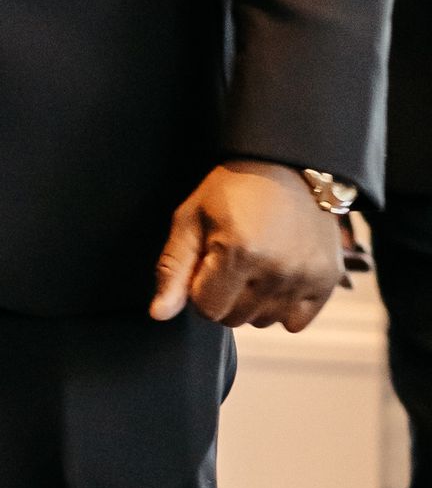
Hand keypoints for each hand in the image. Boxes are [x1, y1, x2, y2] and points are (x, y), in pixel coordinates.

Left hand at [149, 159, 345, 332]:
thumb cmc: (231, 189)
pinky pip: (295, 322)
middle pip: (234, 319)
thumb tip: (159, 314)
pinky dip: (283, 307)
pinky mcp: (328, 280)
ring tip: (254, 265)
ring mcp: (306, 276)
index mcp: (238, 252)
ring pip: (263, 322)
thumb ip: (173, 268)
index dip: (199, 288)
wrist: (287, 164)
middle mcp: (276, 270)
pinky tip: (277, 277)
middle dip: (224, 295)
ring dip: (252, 302)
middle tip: (231, 260)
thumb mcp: (191, 218)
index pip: (206, 309)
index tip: (206, 262)